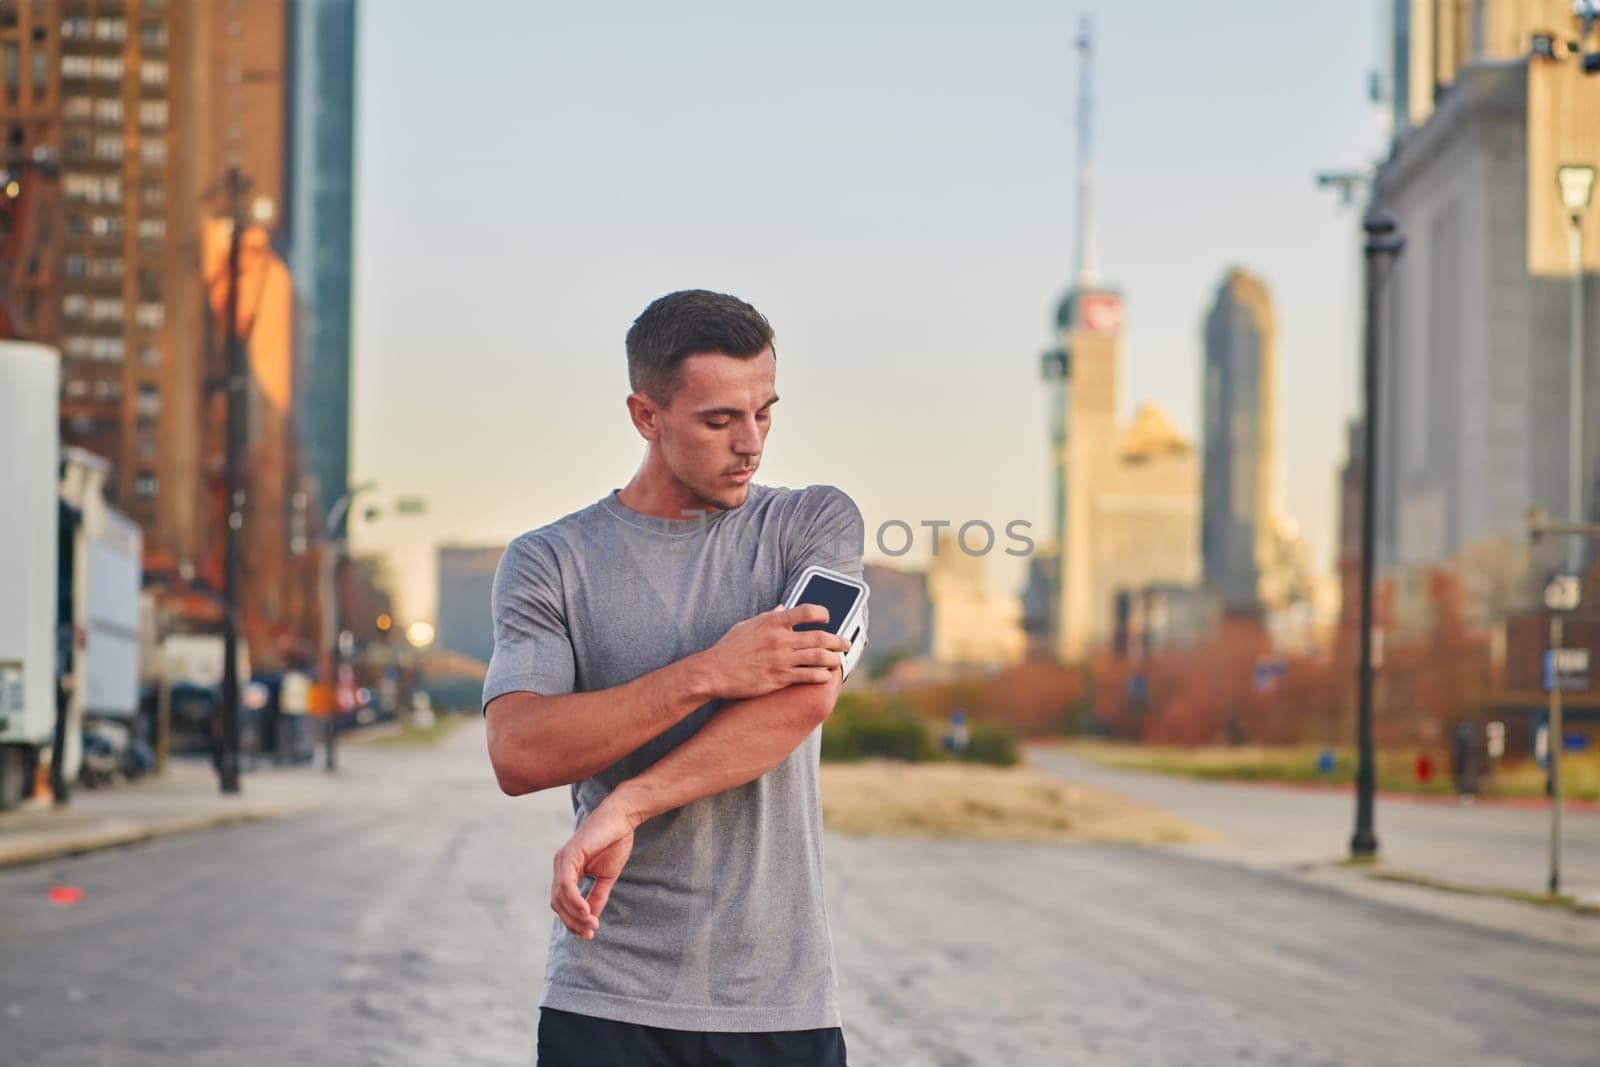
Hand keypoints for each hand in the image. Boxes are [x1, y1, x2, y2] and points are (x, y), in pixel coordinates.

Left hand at [550, 796, 640, 939]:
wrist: (622, 818)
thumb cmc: (615, 842)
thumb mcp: (606, 877)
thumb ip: (597, 896)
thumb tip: (591, 919)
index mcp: (567, 871)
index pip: (562, 903)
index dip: (573, 921)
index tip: (590, 934)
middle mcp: (560, 866)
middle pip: (558, 903)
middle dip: (573, 922)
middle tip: (590, 933)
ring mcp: (563, 860)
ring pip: (560, 896)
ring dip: (574, 915)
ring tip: (591, 925)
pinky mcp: (570, 854)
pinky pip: (566, 884)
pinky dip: (574, 900)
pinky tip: (586, 912)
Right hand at [697, 604, 852, 700]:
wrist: (715, 672)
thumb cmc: (729, 648)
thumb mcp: (747, 625)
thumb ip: (768, 617)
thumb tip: (782, 608)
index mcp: (773, 622)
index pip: (806, 611)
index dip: (822, 613)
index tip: (828, 618)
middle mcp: (780, 639)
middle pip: (820, 637)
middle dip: (838, 640)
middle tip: (846, 643)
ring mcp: (781, 659)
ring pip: (818, 657)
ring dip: (834, 658)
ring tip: (839, 660)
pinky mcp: (780, 678)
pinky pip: (808, 675)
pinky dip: (821, 675)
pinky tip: (826, 675)